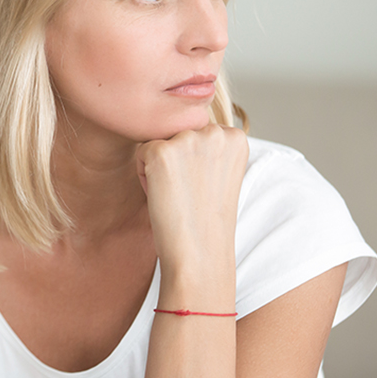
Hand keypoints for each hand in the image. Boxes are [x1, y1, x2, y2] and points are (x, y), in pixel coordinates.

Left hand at [135, 124, 247, 276]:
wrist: (200, 252)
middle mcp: (215, 131)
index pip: (196, 132)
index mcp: (235, 136)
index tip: (205, 187)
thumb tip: (184, 125)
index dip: (194, 162)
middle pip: (176, 133)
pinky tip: (164, 195)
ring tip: (179, 194)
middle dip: (176, 161)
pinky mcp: (161, 152)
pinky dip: (145, 176)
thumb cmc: (206, 217)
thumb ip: (209, 146)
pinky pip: (141, 153)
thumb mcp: (219, 172)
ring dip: (161, 168)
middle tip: (190, 193)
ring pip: (158, 142)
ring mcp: (188, 140)